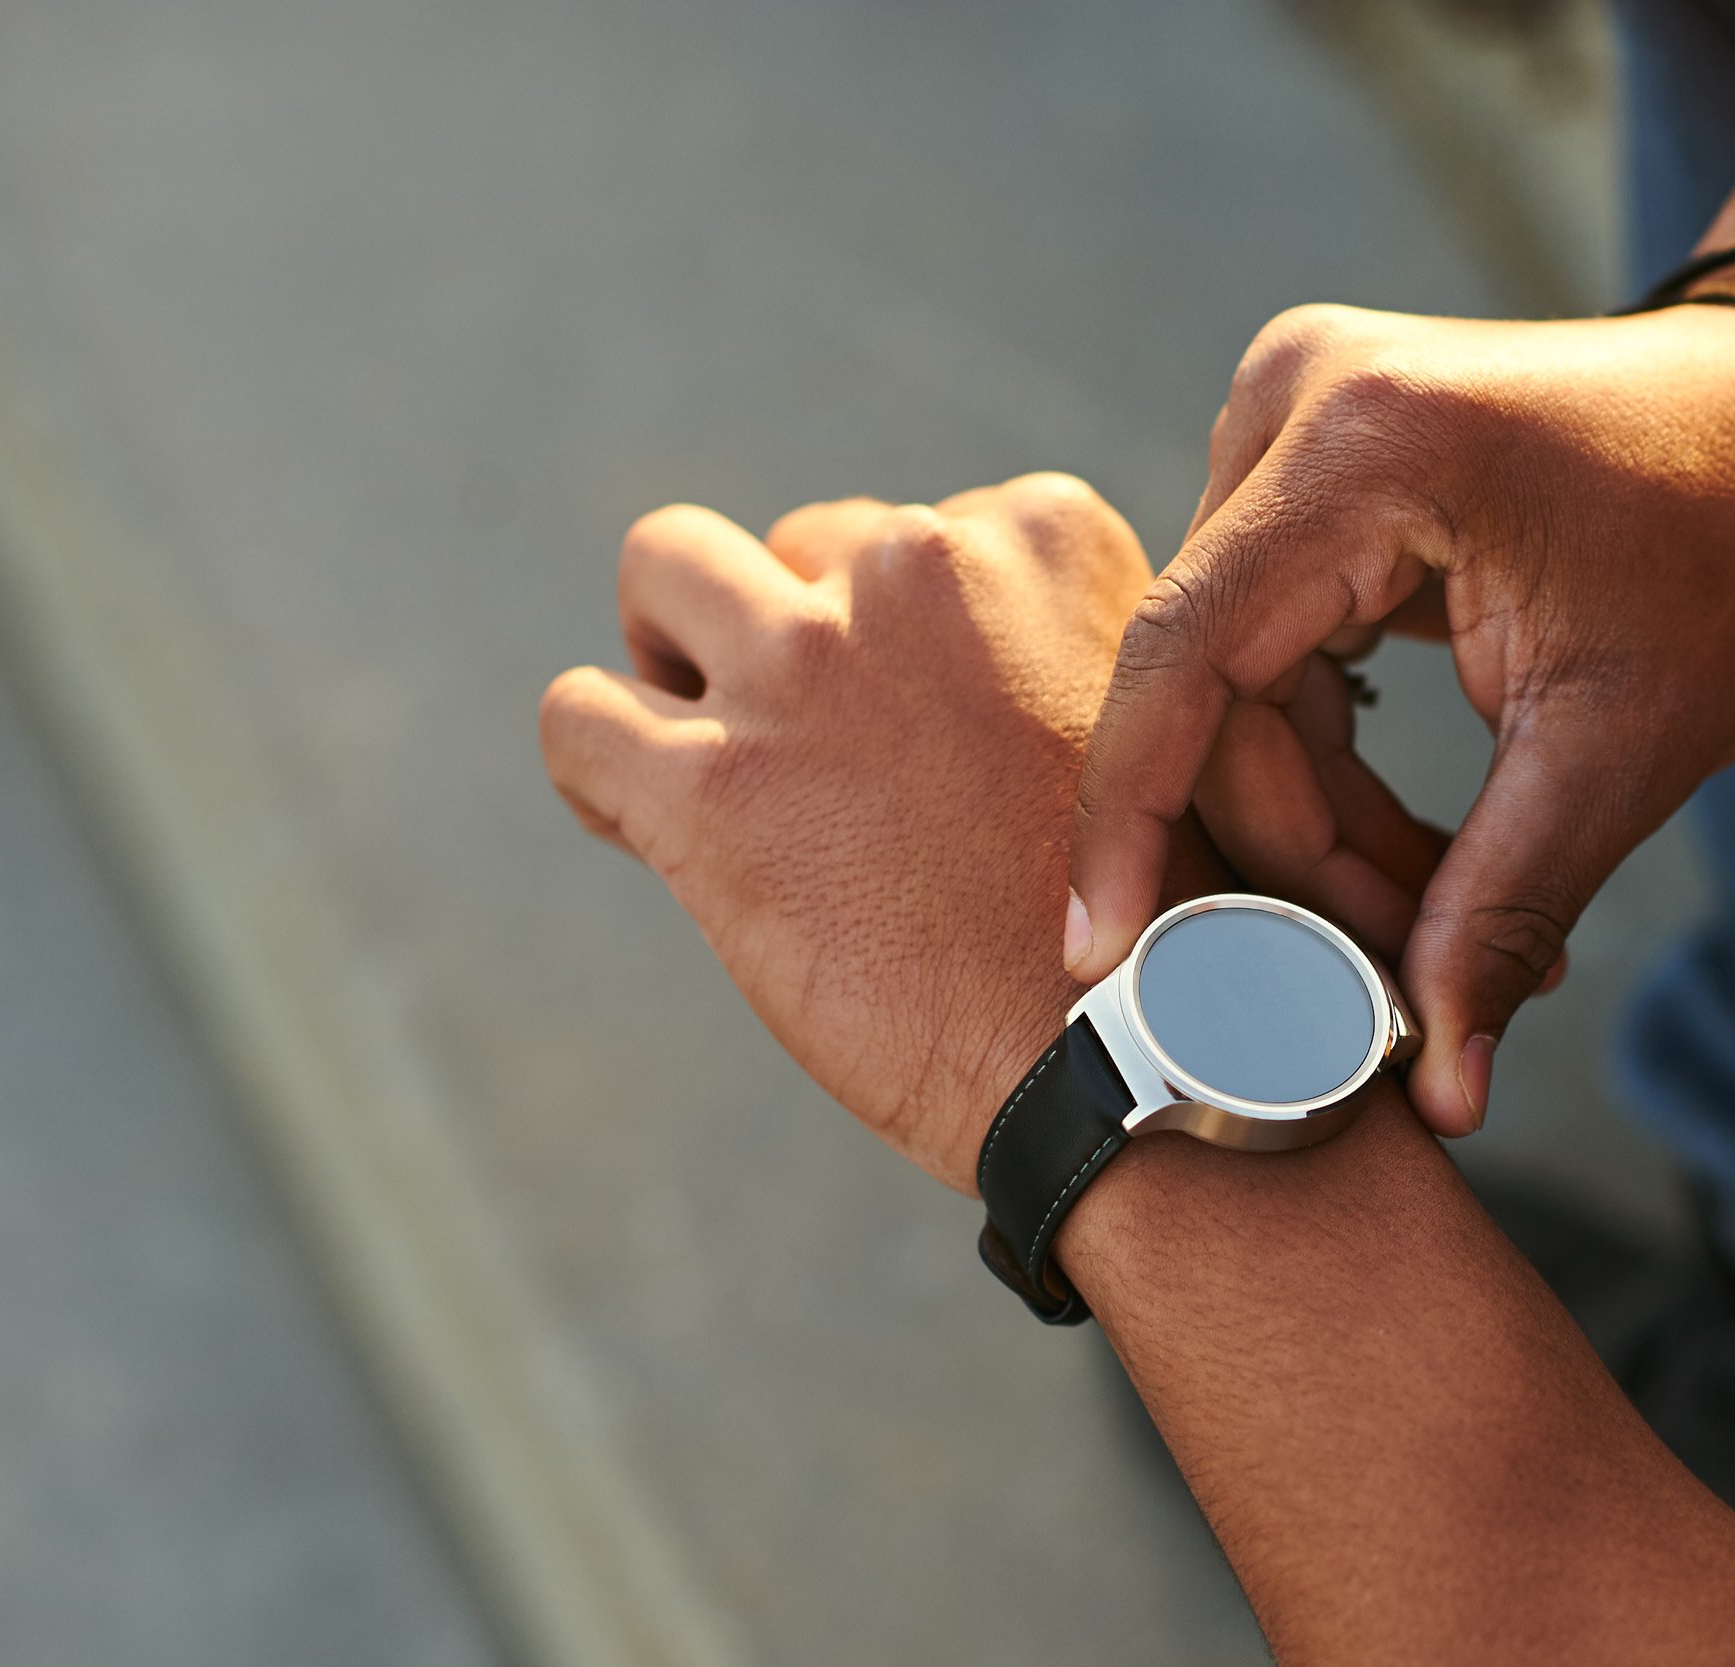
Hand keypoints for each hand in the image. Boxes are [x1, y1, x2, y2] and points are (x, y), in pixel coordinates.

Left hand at [541, 474, 1154, 1194]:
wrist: (1126, 1069)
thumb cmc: (1156, 930)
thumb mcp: (1145, 723)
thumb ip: (1052, 648)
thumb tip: (956, 655)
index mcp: (1040, 542)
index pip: (915, 529)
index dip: (899, 634)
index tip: (921, 729)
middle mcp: (921, 571)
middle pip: (799, 547)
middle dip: (795, 635)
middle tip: (820, 759)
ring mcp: (810, 670)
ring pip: (663, 570)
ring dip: (675, 651)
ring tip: (708, 752)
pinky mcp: (713, 788)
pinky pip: (579, 715)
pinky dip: (596, 764)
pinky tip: (640, 824)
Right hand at [1065, 300, 1734, 1135]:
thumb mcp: (1624, 744)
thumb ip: (1502, 909)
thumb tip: (1438, 1091)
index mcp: (1364, 445)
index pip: (1182, 659)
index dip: (1132, 823)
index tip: (1105, 957)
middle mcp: (1294, 408)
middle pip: (1211, 694)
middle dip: (1294, 857)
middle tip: (1392, 985)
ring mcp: (1294, 427)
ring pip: (1235, 692)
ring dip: (1317, 826)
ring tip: (1431, 925)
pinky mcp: (1311, 469)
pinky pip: (1270, 655)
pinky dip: (1331, 767)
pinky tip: (1413, 850)